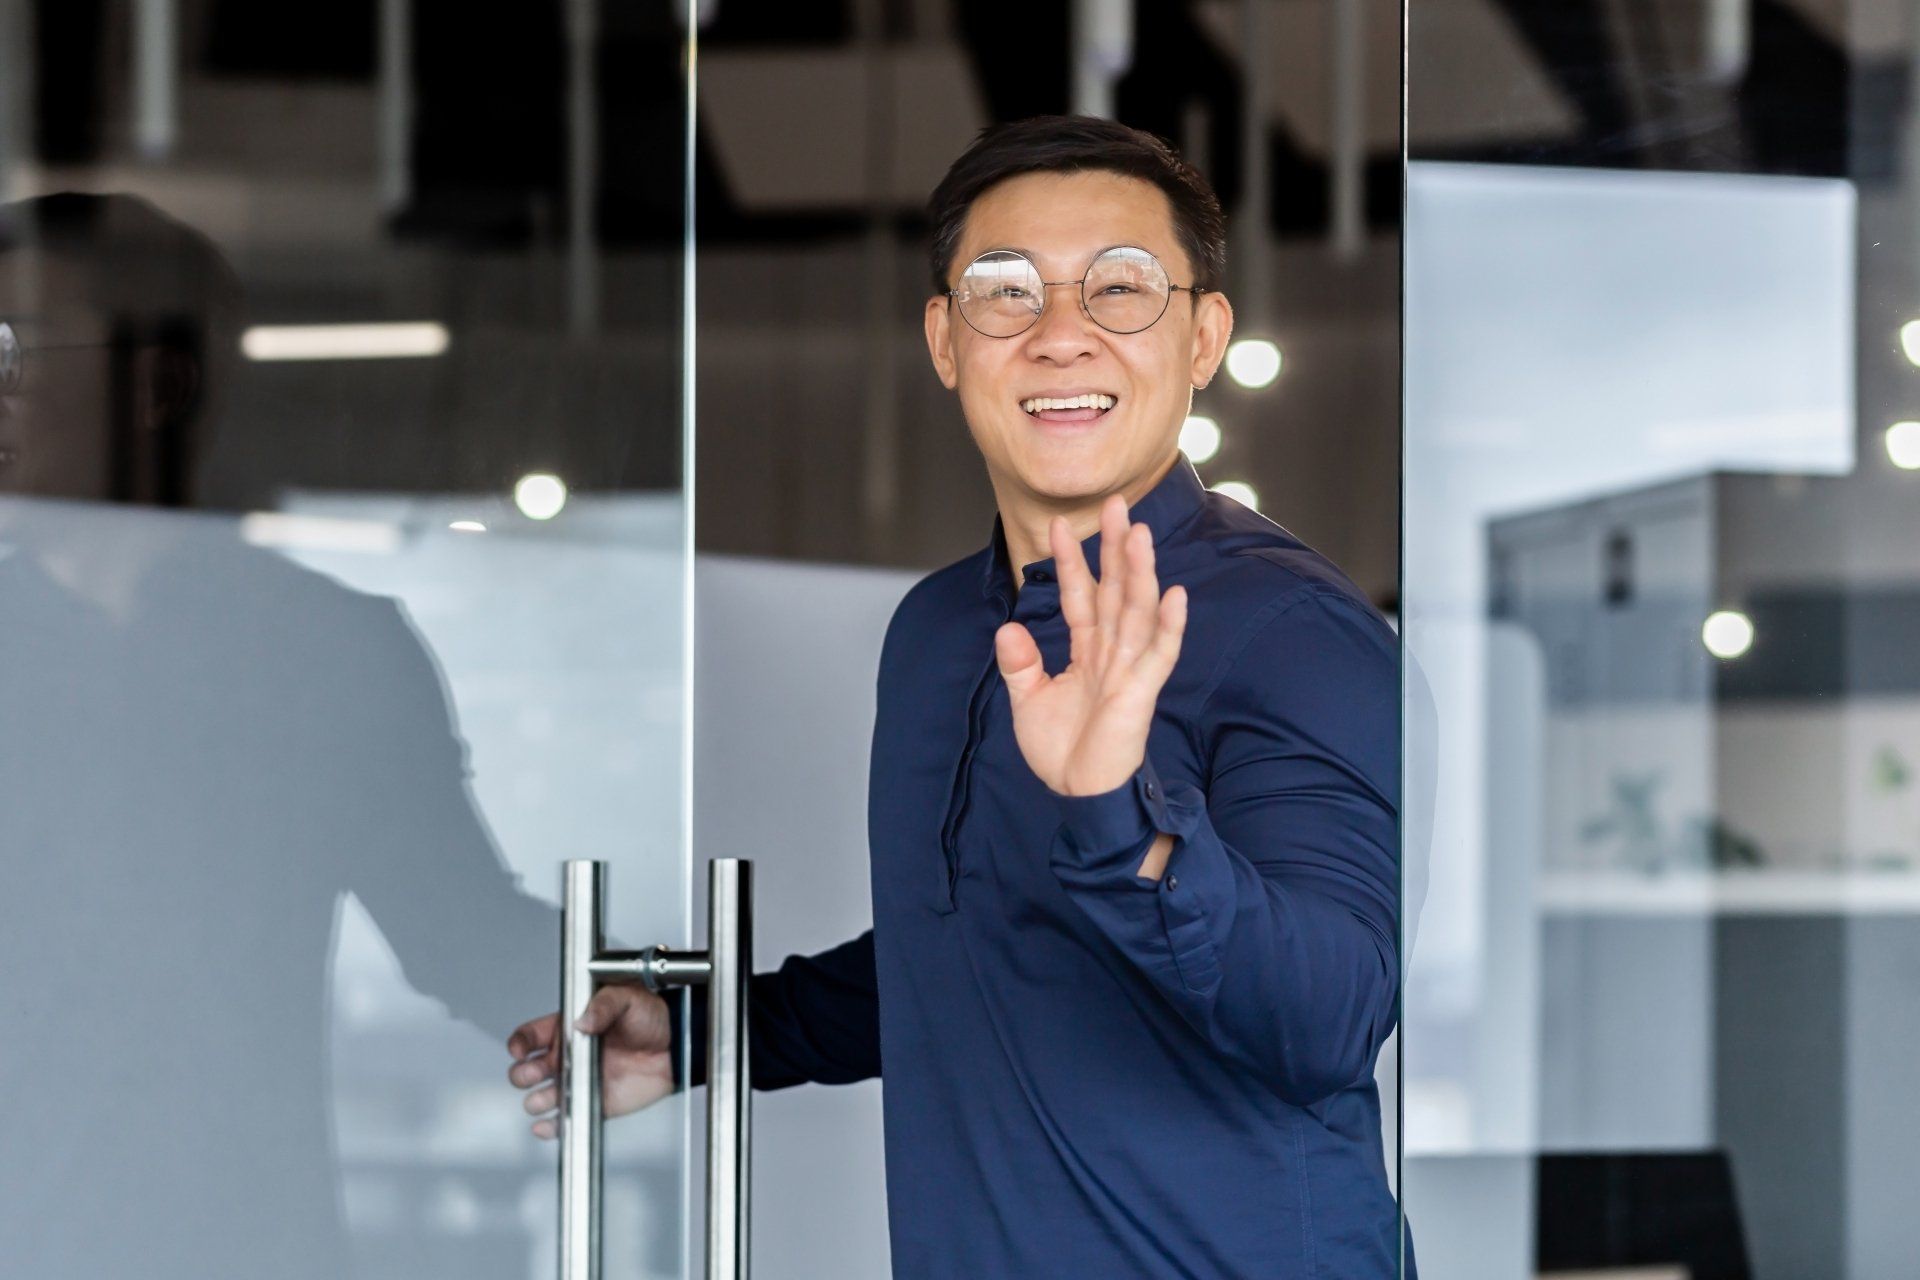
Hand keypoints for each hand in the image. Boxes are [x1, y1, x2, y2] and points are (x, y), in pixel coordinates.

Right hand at [506, 985, 675, 1139]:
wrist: (675, 1046)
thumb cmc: (650, 1017)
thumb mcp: (626, 997)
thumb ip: (602, 1005)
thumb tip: (581, 1022)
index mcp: (568, 1028)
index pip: (529, 1037)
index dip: (519, 1044)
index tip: (520, 1050)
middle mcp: (567, 1056)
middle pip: (525, 1071)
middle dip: (523, 1074)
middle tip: (539, 1071)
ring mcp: (577, 1081)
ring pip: (538, 1098)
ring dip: (536, 1101)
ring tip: (548, 1097)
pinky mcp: (591, 1103)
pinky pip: (563, 1119)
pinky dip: (551, 1127)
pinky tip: (548, 1125)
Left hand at [994, 492, 1186, 796]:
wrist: (1080, 796)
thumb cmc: (1062, 752)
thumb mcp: (1028, 702)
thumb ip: (1020, 664)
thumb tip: (1007, 626)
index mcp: (1086, 652)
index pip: (1080, 596)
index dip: (1071, 561)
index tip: (1058, 523)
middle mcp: (1111, 654)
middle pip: (1114, 591)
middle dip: (1114, 548)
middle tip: (1116, 503)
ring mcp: (1129, 671)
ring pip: (1136, 612)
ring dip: (1139, 573)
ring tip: (1139, 533)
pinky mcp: (1141, 694)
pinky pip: (1158, 656)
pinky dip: (1167, 626)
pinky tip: (1174, 595)